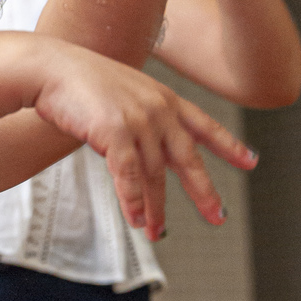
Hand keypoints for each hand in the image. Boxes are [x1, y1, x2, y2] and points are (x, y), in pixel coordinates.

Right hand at [29, 41, 255, 238]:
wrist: (51, 67)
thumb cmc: (79, 81)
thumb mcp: (122, 94)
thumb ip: (140, 118)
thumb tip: (145, 149)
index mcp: (164, 98)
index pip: (205, 126)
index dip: (229, 146)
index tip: (250, 162)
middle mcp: (158, 109)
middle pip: (188, 159)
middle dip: (204, 192)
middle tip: (217, 217)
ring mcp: (139, 120)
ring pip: (155, 175)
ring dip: (156, 208)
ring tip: (156, 233)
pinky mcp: (115, 132)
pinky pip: (129, 176)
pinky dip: (133, 201)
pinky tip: (136, 219)